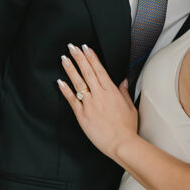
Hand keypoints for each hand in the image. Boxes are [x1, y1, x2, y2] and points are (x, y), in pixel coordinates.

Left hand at [58, 44, 137, 159]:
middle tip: (72, 47)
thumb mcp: (130, 107)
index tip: (85, 48)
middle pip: (87, 71)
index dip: (91, 57)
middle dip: (78, 57)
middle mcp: (99, 94)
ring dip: (70, 69)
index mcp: (111, 91)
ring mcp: (89, 104)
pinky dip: (65, 90)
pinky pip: (72, 99)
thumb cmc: (127, 128)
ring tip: (64, 59)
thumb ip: (124, 92)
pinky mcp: (82, 115)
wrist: (121, 143)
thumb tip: (123, 82)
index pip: (99, 69)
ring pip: (78, 82)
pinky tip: (60, 82)